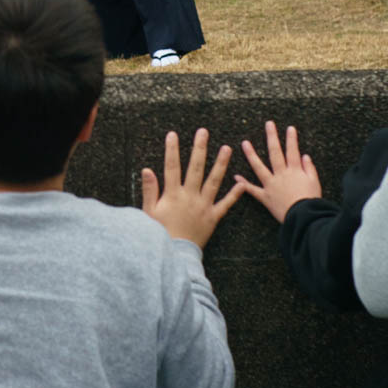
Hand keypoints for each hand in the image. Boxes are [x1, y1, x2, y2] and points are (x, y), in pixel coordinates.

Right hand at [141, 129, 238, 248]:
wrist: (175, 255)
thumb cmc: (159, 234)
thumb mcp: (149, 212)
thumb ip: (149, 190)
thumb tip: (146, 170)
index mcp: (173, 194)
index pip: (172, 167)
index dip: (171, 150)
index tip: (172, 135)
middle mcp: (190, 197)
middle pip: (195, 168)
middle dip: (199, 149)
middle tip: (203, 132)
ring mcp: (203, 206)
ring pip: (213, 181)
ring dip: (220, 164)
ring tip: (227, 148)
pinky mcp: (213, 217)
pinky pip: (225, 204)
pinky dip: (234, 194)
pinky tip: (242, 183)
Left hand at [234, 121, 322, 223]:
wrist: (303, 217)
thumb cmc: (311, 201)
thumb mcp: (315, 183)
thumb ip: (309, 168)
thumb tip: (305, 156)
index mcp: (295, 171)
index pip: (293, 151)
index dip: (291, 139)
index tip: (289, 128)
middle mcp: (281, 175)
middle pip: (275, 153)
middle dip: (272, 137)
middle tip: (268, 124)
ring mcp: (271, 185)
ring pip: (259, 167)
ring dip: (251, 155)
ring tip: (245, 143)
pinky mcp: (265, 197)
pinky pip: (253, 190)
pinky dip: (244, 183)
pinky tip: (235, 176)